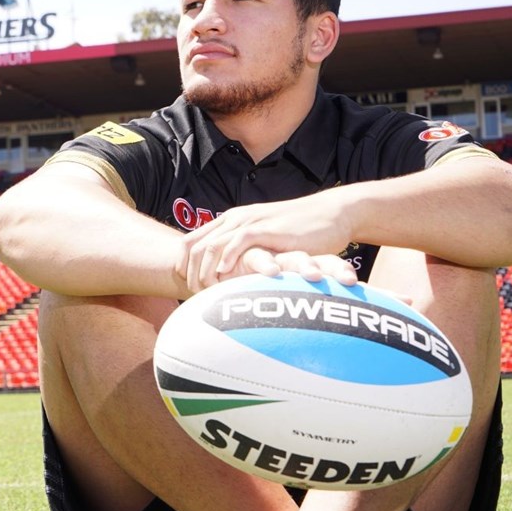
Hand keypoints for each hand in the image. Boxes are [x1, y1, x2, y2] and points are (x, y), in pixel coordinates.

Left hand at [177, 192, 355, 291]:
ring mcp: (249, 222)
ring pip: (212, 245)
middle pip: (194, 246)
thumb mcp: (262, 241)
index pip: (190, 242)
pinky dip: (227, 258)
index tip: (185, 288)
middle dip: (189, 273)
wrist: (329, 215)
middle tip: (194, 295)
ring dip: (205, 271)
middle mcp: (234, 220)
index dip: (182, 266)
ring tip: (206, 290)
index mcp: (229, 222)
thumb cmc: (297, 233)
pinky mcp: (266, 228)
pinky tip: (225, 274)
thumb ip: (244, 253)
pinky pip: (239, 241)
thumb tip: (227, 278)